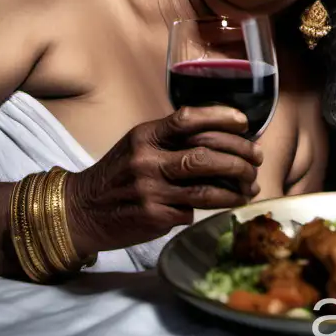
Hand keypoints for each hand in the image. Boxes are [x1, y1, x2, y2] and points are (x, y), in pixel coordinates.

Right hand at [63, 105, 262, 256]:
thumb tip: (224, 140)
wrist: (79, 210)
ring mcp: (150, 191)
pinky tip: (219, 206)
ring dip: (235, 189)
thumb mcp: (138, 146)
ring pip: (206, 189)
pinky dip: (208, 208)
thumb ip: (173, 140)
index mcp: (145, 136)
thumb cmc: (118, 174)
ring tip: (250, 188)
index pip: (187, 119)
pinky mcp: (153, 217)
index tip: (244, 123)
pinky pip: (192, 211)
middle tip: (256, 162)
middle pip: (205, 156)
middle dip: (239, 159)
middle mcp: (147, 161)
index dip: (221, 117)